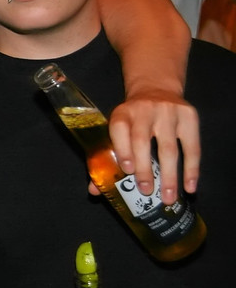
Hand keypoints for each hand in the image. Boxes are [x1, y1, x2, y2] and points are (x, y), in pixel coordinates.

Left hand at [103, 89, 199, 204]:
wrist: (157, 90)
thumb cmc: (133, 120)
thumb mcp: (117, 130)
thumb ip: (105, 157)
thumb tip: (94, 191)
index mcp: (121, 114)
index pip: (119, 130)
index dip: (123, 150)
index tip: (127, 171)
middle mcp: (143, 110)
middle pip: (142, 142)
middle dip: (144, 169)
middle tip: (146, 192)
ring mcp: (168, 112)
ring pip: (168, 147)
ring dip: (169, 175)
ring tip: (167, 197)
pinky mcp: (189, 116)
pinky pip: (192, 147)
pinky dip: (192, 169)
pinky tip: (189, 186)